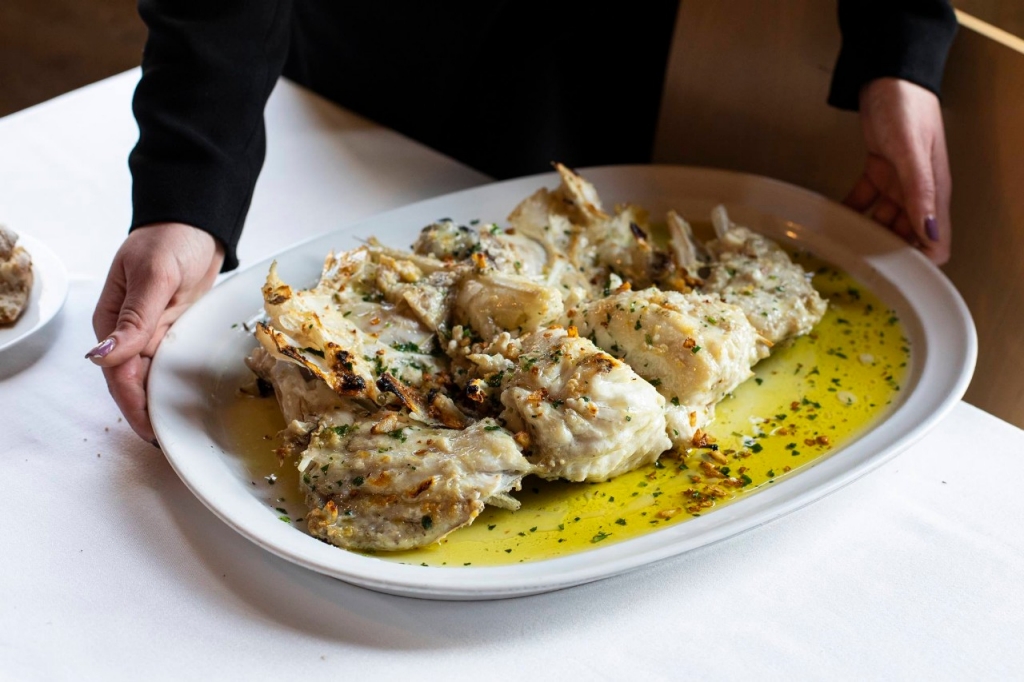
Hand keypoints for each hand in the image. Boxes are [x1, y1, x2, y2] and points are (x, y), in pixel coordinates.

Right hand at [88, 223, 224, 442]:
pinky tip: (184, 406)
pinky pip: (168, 366)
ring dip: (160, 405)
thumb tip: (102, 357)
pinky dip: (173, 386)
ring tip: (178, 436)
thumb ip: (134, 317)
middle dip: (146, 414)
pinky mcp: (171, 332)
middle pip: (133, 383)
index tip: (150, 432)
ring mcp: (150, 334)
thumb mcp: (154, 275)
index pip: (119, 374)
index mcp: (112, 321)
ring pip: (151, 379)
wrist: (195, 225)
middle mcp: (127, 333)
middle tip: (168, 446)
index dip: (133, 405)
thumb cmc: (171, 241)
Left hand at [845, 78, 952, 263]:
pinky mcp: (877, 171)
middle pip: (905, 236)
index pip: (937, 240)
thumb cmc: (907, 106)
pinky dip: (849, 211)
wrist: (889, 75)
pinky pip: (863, 200)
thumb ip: (920, 193)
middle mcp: (917, 192)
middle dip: (886, 252)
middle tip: (858, 269)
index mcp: (934, 191)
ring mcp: (897, 182)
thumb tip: (930, 233)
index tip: (898, 278)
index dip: (921, 261)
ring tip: (841, 248)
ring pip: (881, 221)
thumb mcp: (912, 152)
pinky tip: (833, 220)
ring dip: (864, 233)